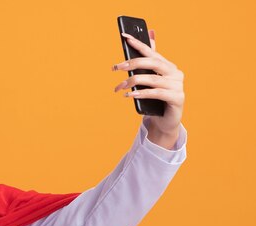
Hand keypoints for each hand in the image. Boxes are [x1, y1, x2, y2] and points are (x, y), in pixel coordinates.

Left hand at [113, 29, 184, 148]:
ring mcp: (178, 86)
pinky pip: (157, 93)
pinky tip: (130, 95)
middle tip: (117, 67)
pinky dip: (142, 93)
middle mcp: (175, 73)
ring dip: (134, 82)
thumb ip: (147, 63)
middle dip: (133, 63)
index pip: (152, 52)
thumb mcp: (149, 81)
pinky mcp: (177, 98)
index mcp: (168, 66)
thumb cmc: (155, 99)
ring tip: (119, 87)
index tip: (125, 36)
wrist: (165, 121)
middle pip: (153, 63)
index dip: (139, 43)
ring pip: (153, 79)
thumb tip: (149, 35)